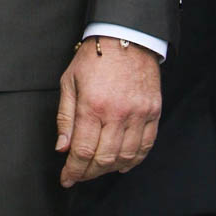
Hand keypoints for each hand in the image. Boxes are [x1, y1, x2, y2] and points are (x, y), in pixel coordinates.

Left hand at [56, 37, 160, 187]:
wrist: (125, 36)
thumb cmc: (94, 57)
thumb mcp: (69, 81)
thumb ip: (65, 117)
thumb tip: (63, 149)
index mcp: (92, 105)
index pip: (83, 151)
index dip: (73, 171)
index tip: (67, 179)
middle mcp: (117, 113)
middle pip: (104, 159)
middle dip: (88, 173)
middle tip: (80, 175)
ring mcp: (138, 114)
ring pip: (126, 158)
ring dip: (110, 169)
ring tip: (98, 168)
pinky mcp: (153, 112)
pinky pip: (145, 147)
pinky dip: (134, 161)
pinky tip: (122, 163)